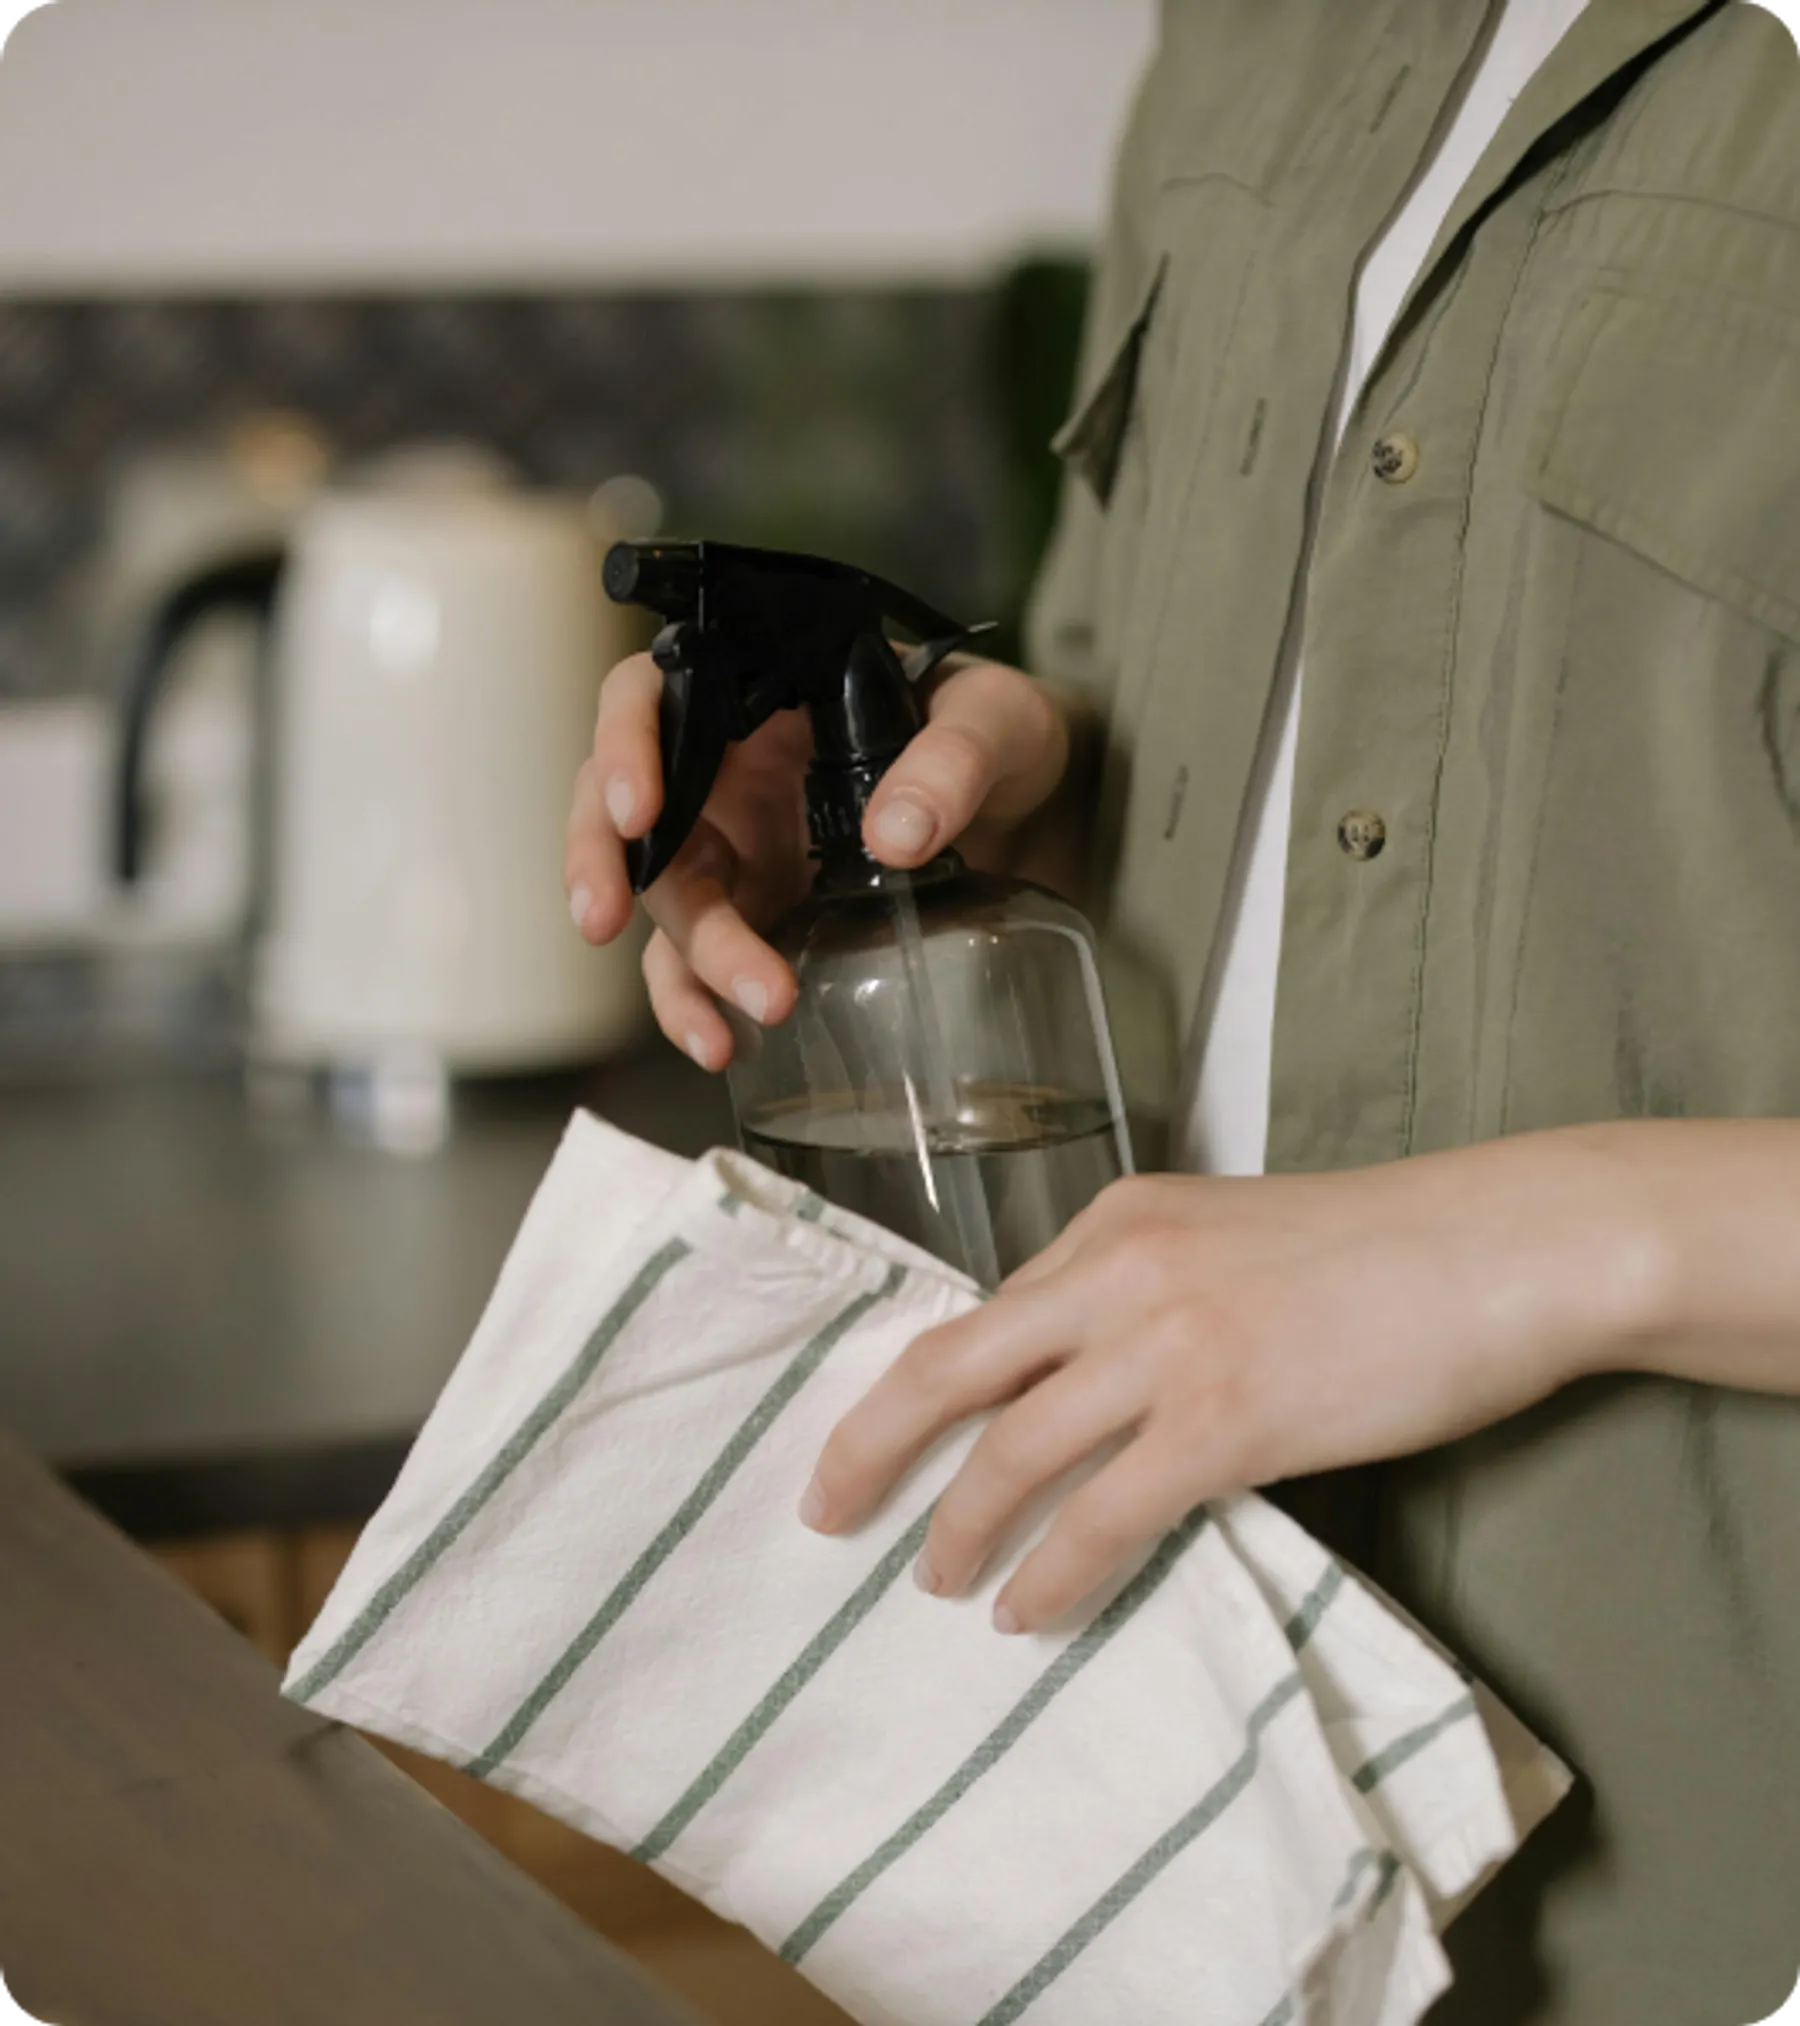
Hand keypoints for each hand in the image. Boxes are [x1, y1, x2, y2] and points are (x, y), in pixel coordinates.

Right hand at [562, 650, 1071, 1068]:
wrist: (1031, 799)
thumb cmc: (999, 731)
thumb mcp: (996, 720)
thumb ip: (953, 759)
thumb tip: (893, 834)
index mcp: (760, 693)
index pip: (651, 696)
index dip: (623, 745)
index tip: (639, 808)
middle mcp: (728, 768)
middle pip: (625, 808)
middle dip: (604, 865)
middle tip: (603, 921)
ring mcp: (738, 847)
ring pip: (666, 900)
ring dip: (686, 964)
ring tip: (737, 1023)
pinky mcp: (759, 915)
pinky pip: (697, 964)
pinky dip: (697, 1007)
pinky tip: (725, 1045)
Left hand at [800, 1132, 1668, 1633]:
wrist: (1502, 1248)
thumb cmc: (1383, 1248)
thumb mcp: (1233, 1238)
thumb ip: (1149, 1291)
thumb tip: (1085, 1382)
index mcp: (1117, 1218)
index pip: (988, 1313)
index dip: (919, 1386)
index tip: (876, 1436)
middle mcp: (1118, 1270)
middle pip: (951, 1368)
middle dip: (870, 1445)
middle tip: (825, 1510)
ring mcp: (1167, 1345)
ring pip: (1012, 1452)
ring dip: (958, 1528)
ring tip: (935, 1582)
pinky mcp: (1226, 1420)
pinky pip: (1103, 1516)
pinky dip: (1050, 1573)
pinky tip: (1026, 1612)